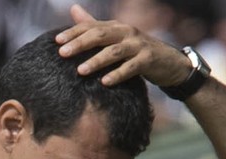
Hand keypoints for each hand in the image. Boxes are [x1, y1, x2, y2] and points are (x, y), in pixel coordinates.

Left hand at [55, 4, 191, 88]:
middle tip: (62, 53)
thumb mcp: (116, 37)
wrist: (169, 63)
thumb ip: (95, 26)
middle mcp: (127, 32)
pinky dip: (118, 74)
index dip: (73, 32)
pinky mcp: (149, 60)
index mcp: (116, 26)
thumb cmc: (137, 52)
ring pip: (114, 51)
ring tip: (80, 71)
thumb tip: (73, 10)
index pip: (91, 26)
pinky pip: (131, 67)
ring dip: (96, 61)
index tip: (56, 42)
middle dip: (80, 44)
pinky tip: (104, 82)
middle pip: (100, 35)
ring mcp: (139, 45)